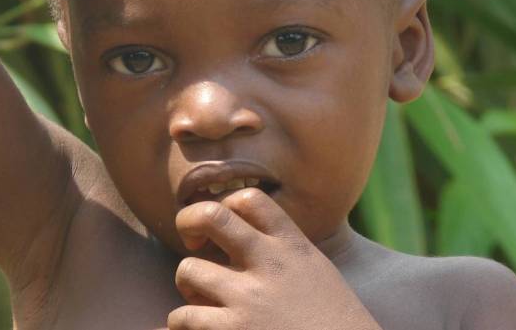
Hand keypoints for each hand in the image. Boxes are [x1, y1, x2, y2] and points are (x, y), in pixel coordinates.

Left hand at [168, 188, 380, 329]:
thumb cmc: (333, 324)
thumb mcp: (316, 273)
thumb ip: (283, 252)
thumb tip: (242, 237)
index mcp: (293, 247)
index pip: (249, 198)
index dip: (226, 204)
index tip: (223, 226)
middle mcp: (269, 265)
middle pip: (211, 216)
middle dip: (188, 222)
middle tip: (191, 241)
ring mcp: (248, 299)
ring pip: (188, 270)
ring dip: (187, 286)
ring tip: (199, 300)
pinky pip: (183, 317)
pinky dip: (181, 324)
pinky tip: (192, 328)